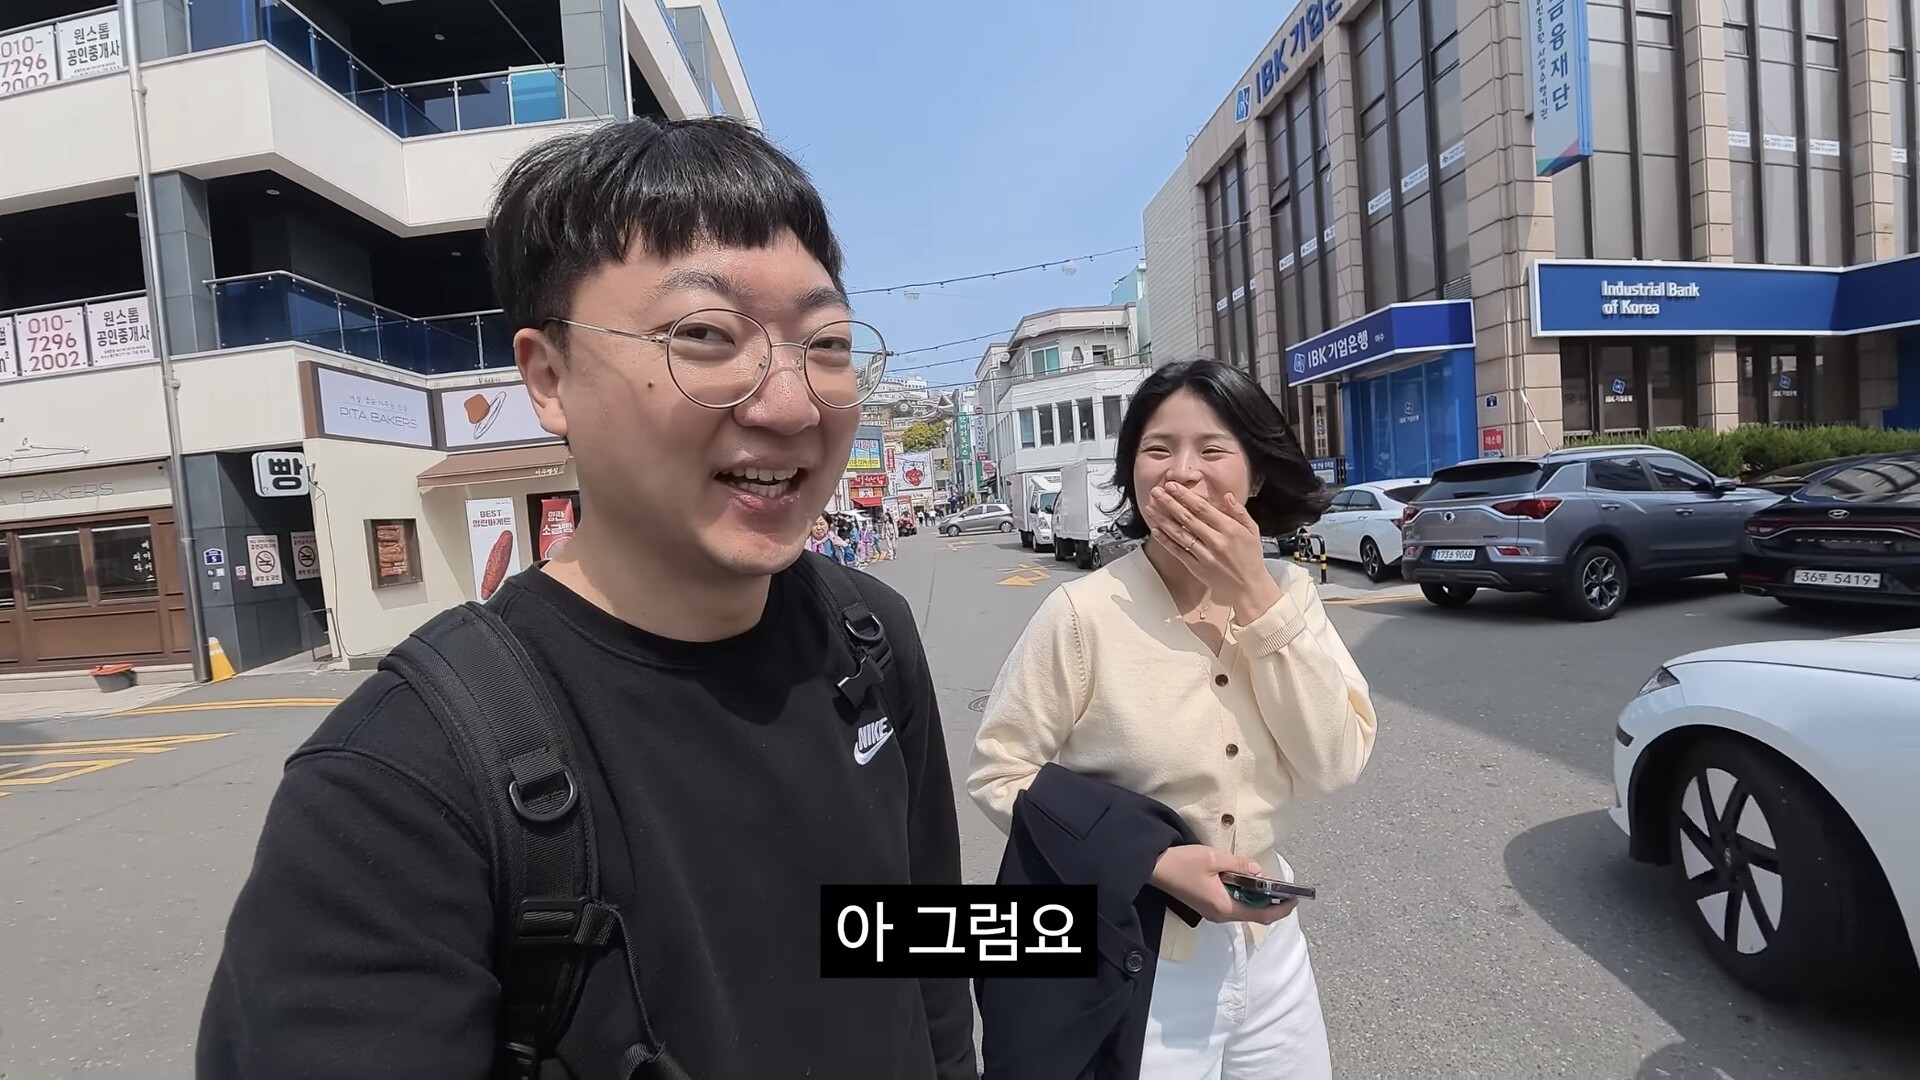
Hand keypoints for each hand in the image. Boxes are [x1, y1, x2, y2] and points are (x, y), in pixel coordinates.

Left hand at [1141, 485, 1282, 618]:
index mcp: (1229, 529)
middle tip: (1155, 492)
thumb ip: (1239, 512)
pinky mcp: (1196, 567)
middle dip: (1169, 503)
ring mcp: (1204, 555)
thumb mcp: (1252, 531)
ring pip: (1180, 534)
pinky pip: (1178, 552)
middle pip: (1188, 518)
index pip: (1203, 508)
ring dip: (1163, 520)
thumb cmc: (1250, 557)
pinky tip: (1156, 530)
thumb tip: (1226, 495)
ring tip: (1150, 508)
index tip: (1172, 486)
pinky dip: (1166, 541)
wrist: (1249, 587)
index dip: (1185, 496)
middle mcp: (1215, 541)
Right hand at [1148, 844, 1297, 924]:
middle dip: (1272, 902)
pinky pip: (1234, 905)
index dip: (1281, 908)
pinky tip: (1248, 883)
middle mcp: (1220, 915)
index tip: (1295, 898)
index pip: (1262, 915)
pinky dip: (1245, 896)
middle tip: (1284, 887)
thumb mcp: (1214, 859)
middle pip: (1255, 914)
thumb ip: (1240, 865)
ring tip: (1269, 883)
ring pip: (1244, 910)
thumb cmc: (1182, 864)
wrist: (1154, 868)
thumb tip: (1260, 871)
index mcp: (1224, 907)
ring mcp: (1213, 913)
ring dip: (1258, 899)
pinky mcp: (1208, 906)